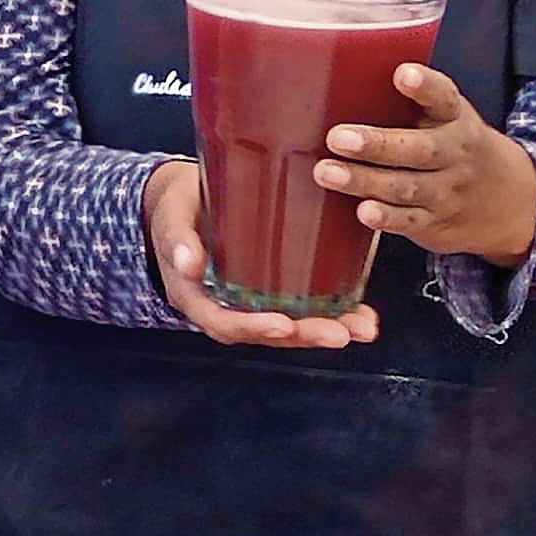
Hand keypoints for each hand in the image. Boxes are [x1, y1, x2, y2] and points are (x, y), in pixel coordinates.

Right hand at [144, 158, 371, 350]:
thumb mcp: (172, 216)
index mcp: (196, 297)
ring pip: (289, 326)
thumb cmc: (179, 207)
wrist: (186, 200)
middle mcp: (226, 307)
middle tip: (341, 333)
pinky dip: (333, 314)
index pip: (222, 323)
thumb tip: (188, 263)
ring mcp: (251, 302)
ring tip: (363, 328)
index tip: (284, 325)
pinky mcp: (273, 290)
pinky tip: (362, 314)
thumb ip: (178, 238)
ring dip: (327, 330)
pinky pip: (301, 309)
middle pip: (265, 333)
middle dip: (305, 336)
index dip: (253, 328)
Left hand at [316, 61, 535, 265]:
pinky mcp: (435, 222)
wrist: (510, 200)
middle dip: (377, 144)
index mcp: (455, 119)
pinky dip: (386, 218)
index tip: (402, 74)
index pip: (444, 98)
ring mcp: (446, 190)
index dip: (425, 85)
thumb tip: (340, 81)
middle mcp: (454, 154)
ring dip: (364, 181)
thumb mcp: (447, 118)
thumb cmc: (454, 147)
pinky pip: (410, 221)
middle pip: (419, 149)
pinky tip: (363, 211)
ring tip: (327, 172)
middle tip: (337, 137)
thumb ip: (410, 103)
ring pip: (406, 187)